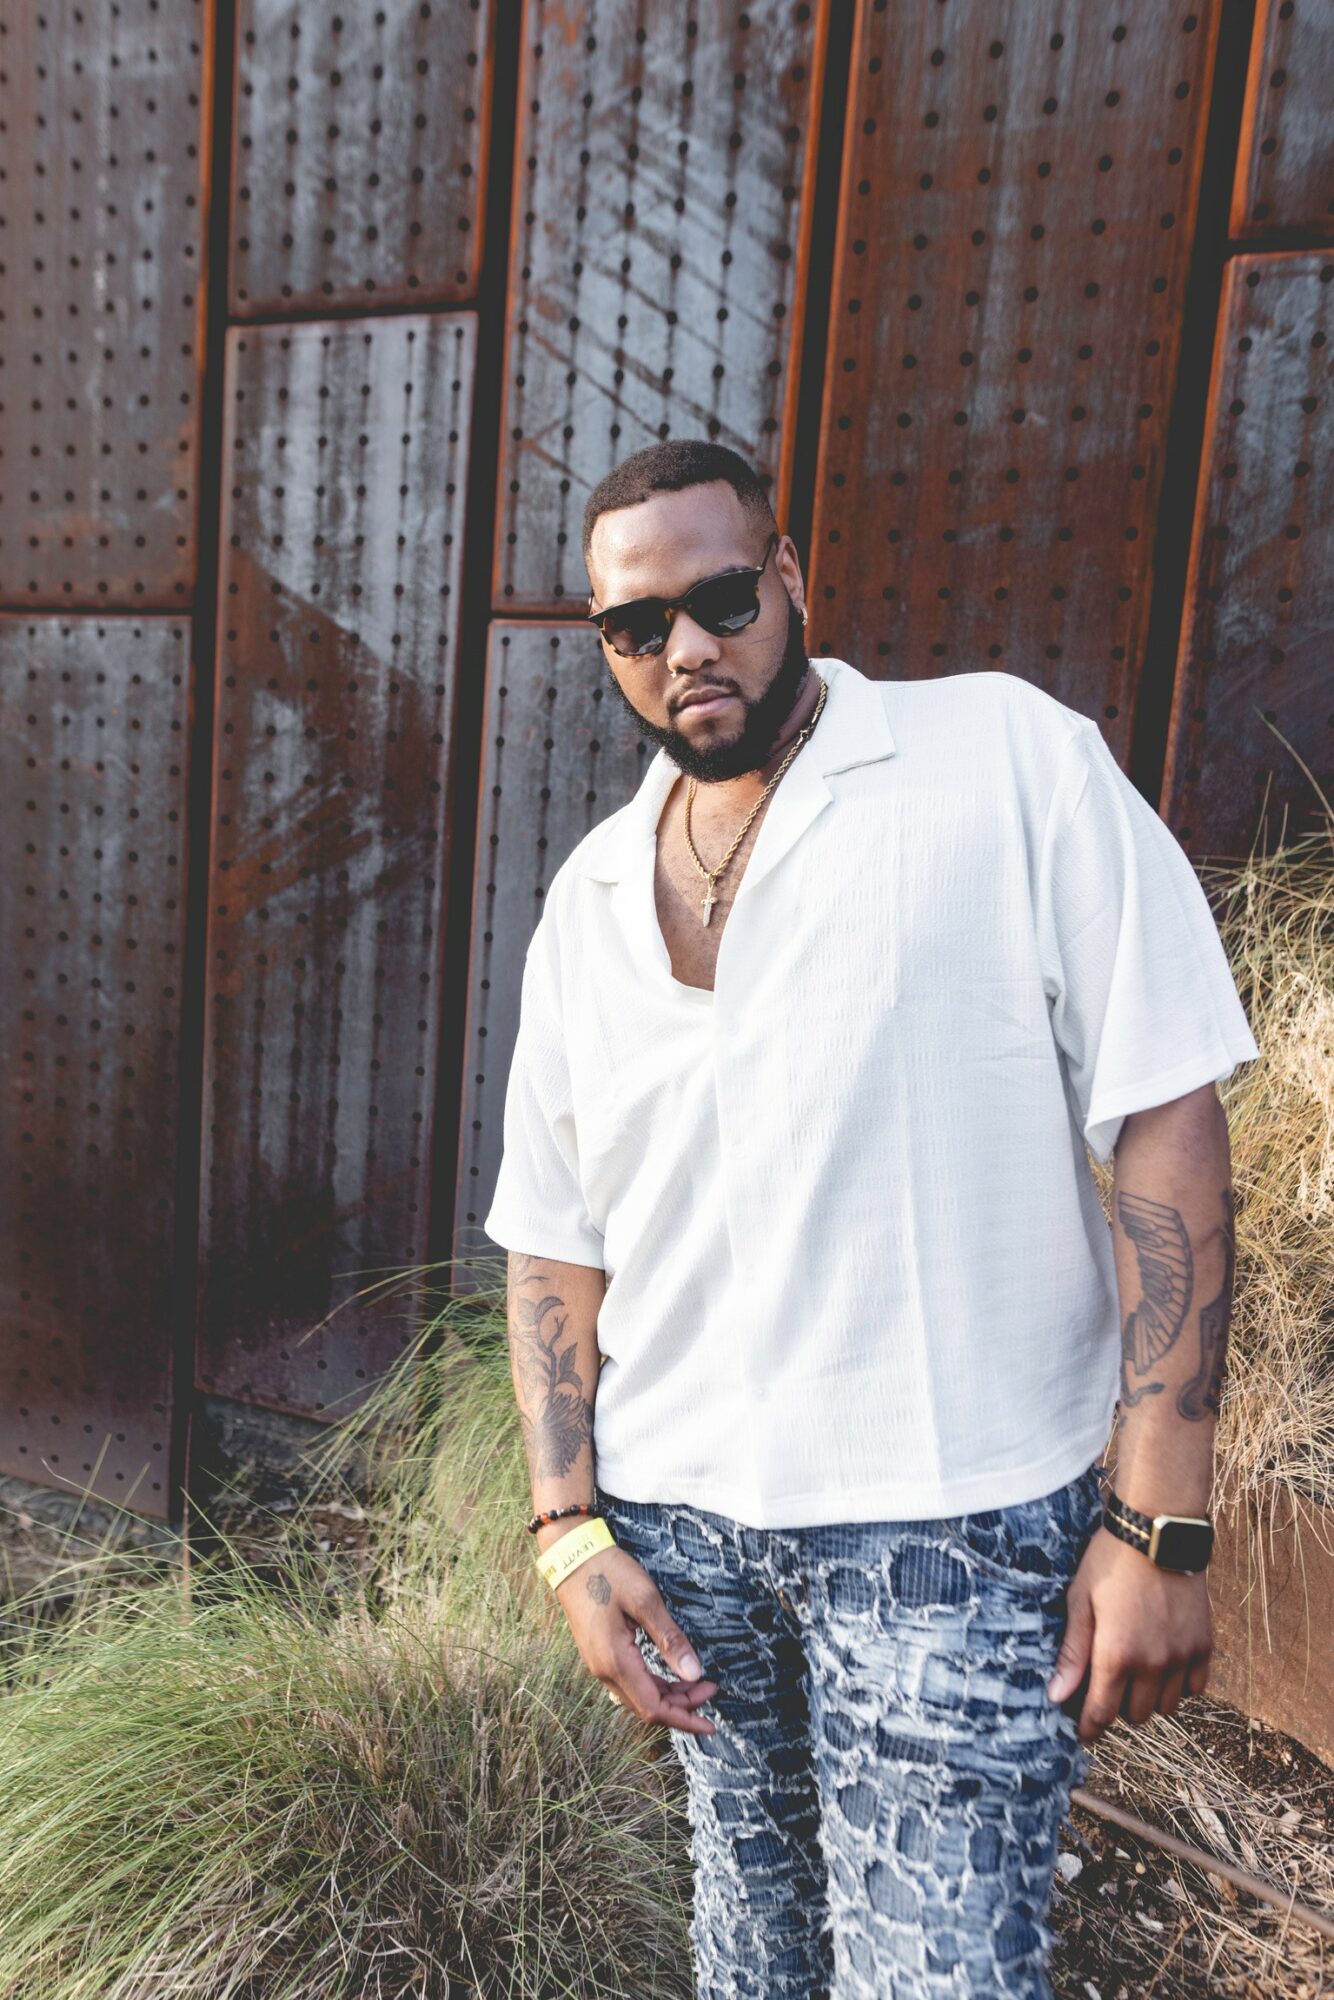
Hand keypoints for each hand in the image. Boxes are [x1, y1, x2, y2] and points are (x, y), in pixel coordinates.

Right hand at [553, 1542, 718, 1735]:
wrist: (570, 1554)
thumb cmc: (607, 1572)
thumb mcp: (645, 1600)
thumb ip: (670, 1639)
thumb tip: (694, 1674)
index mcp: (615, 1661)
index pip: (654, 1708)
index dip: (684, 1719)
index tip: (710, 1724)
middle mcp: (603, 1670)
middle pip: (646, 1706)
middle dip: (681, 1706)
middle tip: (710, 1690)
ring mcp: (597, 1663)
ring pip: (637, 1695)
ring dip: (668, 1695)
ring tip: (695, 1682)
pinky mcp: (598, 1653)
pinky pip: (628, 1681)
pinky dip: (653, 1684)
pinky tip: (669, 1675)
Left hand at [1046, 1525, 1212, 1745]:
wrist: (1158, 1531)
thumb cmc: (1110, 1562)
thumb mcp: (1080, 1601)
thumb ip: (1072, 1653)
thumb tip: (1057, 1697)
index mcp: (1116, 1655)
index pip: (1102, 1714)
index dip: (1089, 1729)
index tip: (1083, 1734)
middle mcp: (1153, 1664)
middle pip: (1135, 1715)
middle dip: (1117, 1707)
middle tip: (1107, 1685)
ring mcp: (1182, 1656)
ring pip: (1166, 1706)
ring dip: (1148, 1697)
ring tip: (1136, 1672)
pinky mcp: (1204, 1645)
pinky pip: (1195, 1688)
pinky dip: (1179, 1685)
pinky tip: (1164, 1665)